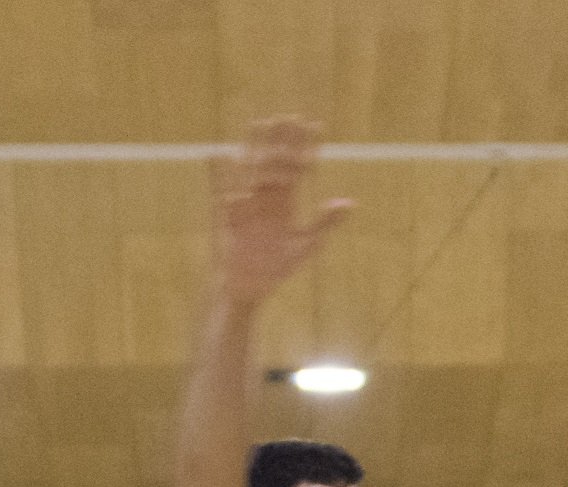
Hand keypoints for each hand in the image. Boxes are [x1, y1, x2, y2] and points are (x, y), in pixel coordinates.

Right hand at [213, 116, 351, 306]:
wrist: (248, 289)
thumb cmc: (275, 268)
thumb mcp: (306, 245)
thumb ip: (325, 222)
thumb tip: (349, 203)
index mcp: (284, 203)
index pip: (297, 169)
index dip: (305, 149)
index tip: (314, 126)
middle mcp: (265, 198)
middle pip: (274, 163)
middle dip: (281, 141)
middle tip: (288, 116)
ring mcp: (245, 205)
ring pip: (251, 170)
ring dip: (254, 148)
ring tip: (259, 124)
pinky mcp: (226, 217)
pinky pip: (220, 193)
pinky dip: (218, 176)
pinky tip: (217, 155)